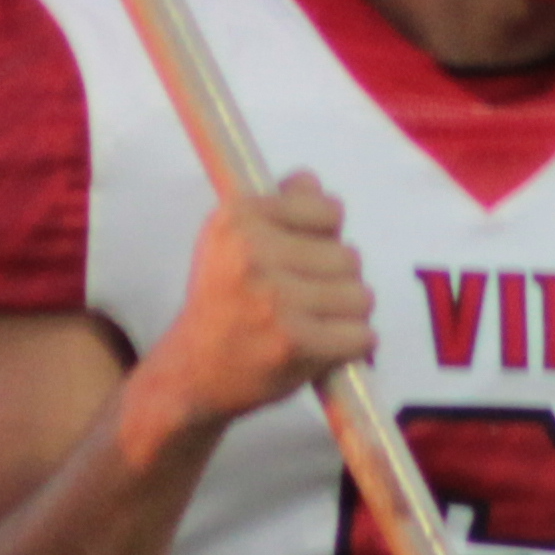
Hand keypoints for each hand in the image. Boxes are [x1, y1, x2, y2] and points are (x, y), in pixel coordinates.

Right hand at [129, 173, 373, 445]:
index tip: (299, 257)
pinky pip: (362, 335)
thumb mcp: (231, 242)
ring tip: (311, 324)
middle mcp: (253, 254)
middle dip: (335, 281)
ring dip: (346, 315)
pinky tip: (322, 348)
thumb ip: (277, 207)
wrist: (191, 374)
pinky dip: (351, 346)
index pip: (328, 209)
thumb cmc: (222, 304)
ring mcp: (275, 300)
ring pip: (361, 295)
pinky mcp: (295, 343)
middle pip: (350, 255)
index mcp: (237, 218)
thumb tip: (310, 181)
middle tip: (300, 301)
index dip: (324, 236)